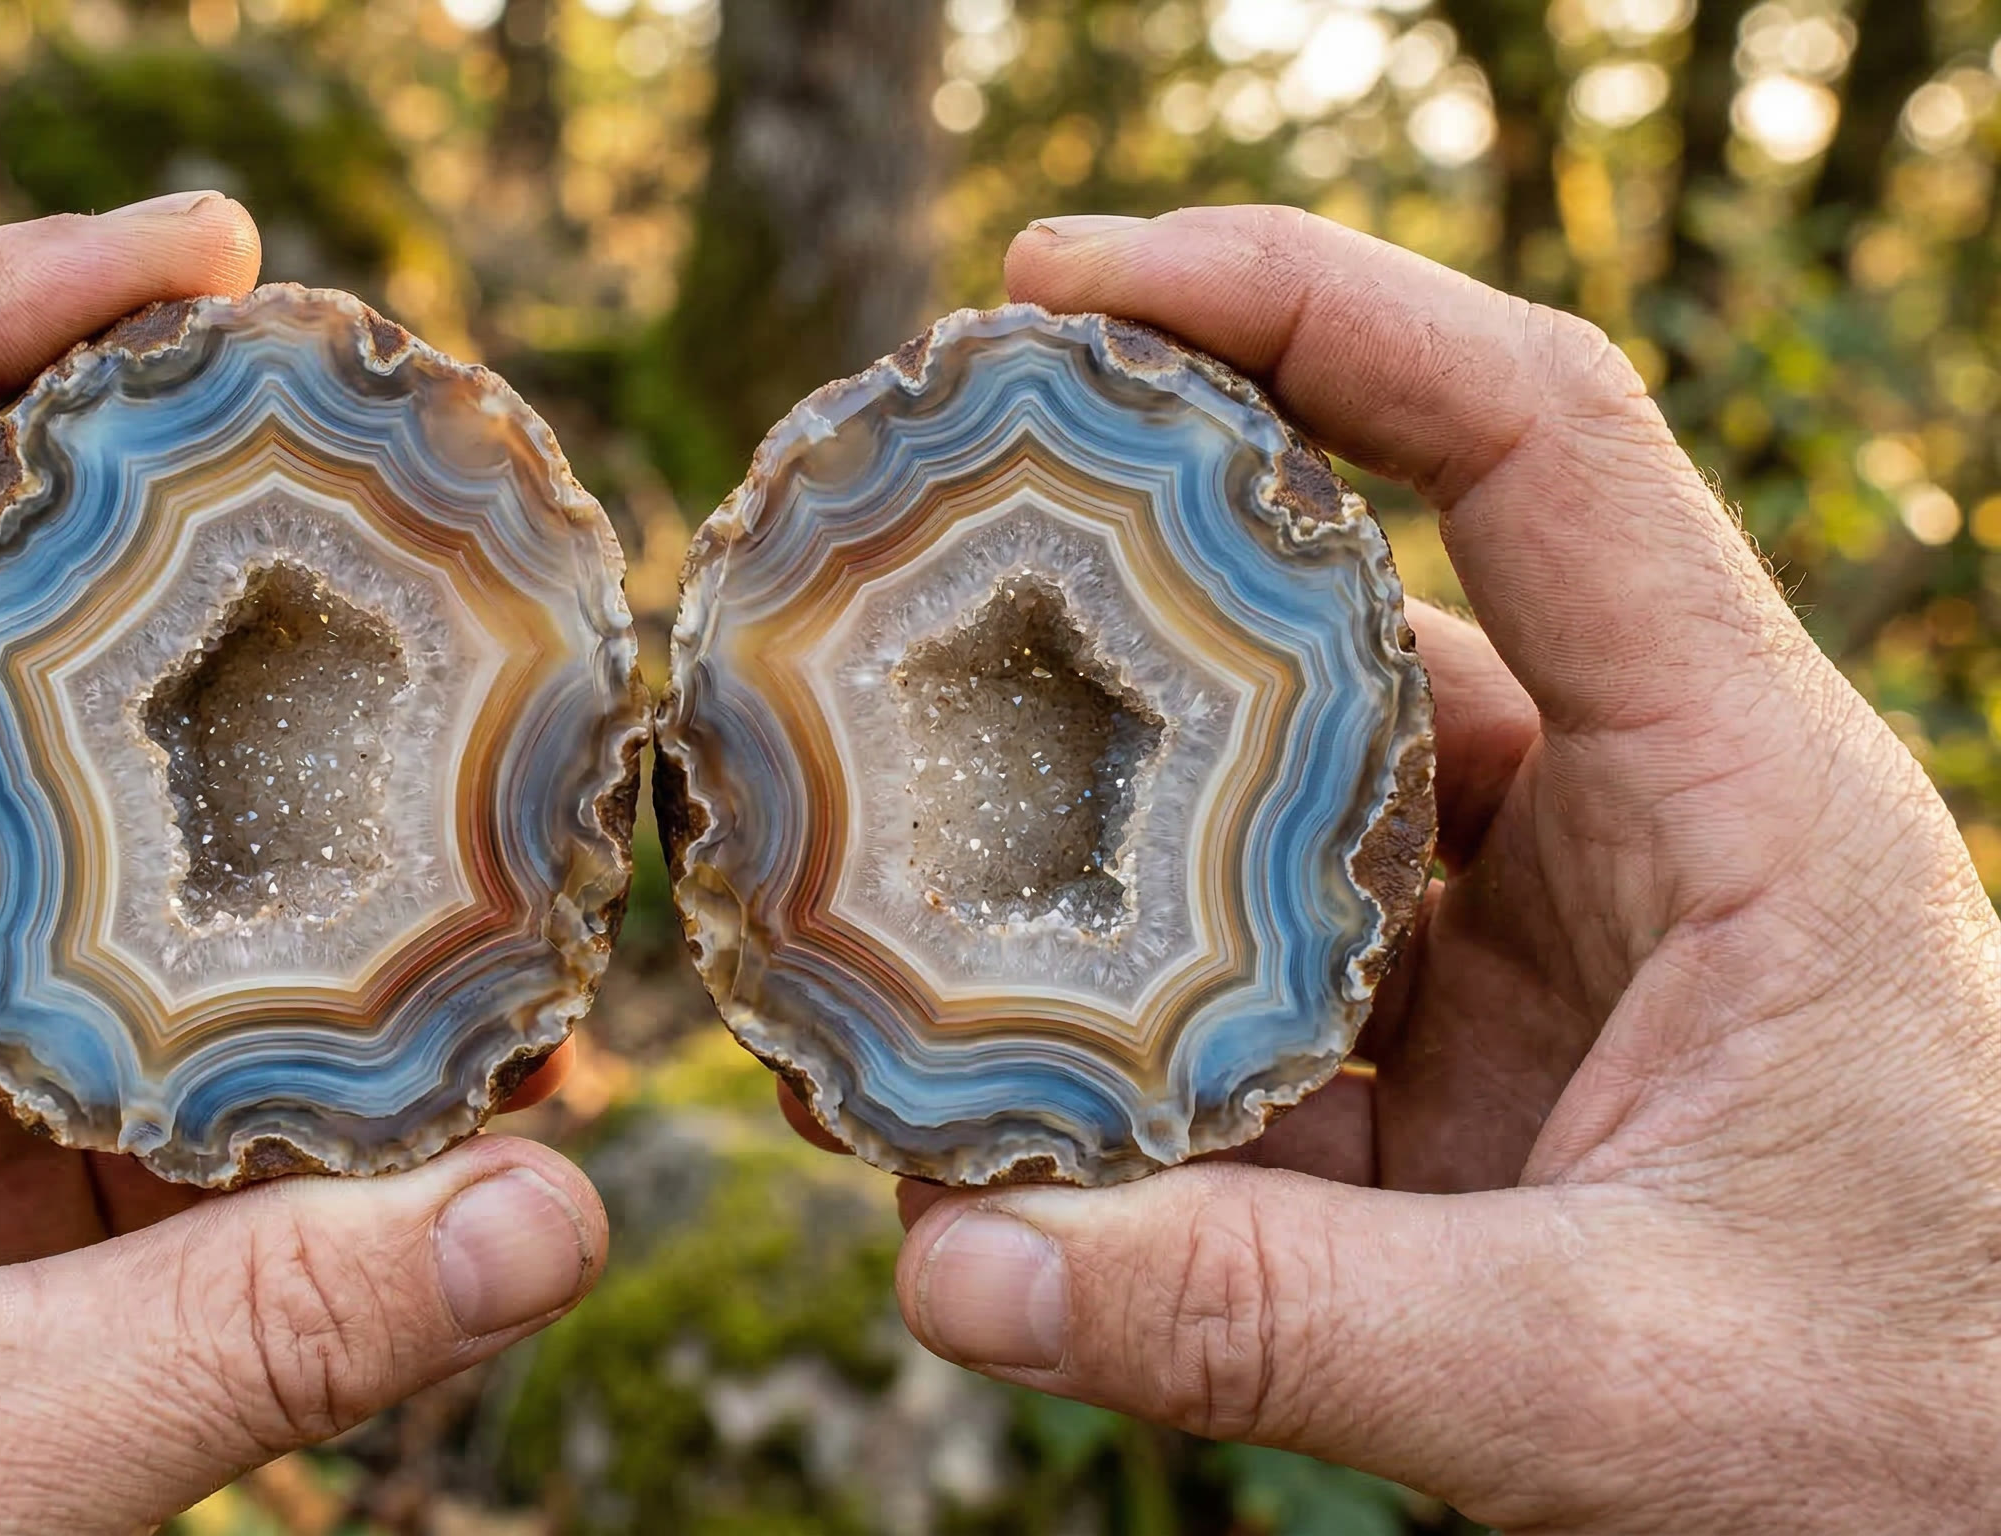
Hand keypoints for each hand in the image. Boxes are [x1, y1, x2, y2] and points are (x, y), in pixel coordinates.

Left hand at [0, 194, 605, 1535]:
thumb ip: (260, 1339)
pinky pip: (109, 959)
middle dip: (102, 453)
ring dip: (195, 672)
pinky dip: (256, 912)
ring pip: (18, 766)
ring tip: (391, 593)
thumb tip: (564, 1207)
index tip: (174, 256)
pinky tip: (408, 910)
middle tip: (324, 376)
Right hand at [871, 208, 2000, 1531]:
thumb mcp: (1619, 1382)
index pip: (1532, 439)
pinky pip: (1261, 1004)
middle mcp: (1630, 831)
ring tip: (882, 850)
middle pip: (1352, 603)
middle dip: (1124, 569)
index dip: (1307, 308)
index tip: (1069, 284)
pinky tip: (982, 1082)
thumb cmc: (1934, 1442)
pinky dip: (1122, 1032)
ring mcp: (1539, 957)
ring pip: (1276, 819)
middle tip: (901, 543)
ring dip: (1092, 837)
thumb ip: (1281, 1327)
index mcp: (1739, 799)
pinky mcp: (1472, 1079)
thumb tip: (943, 1266)